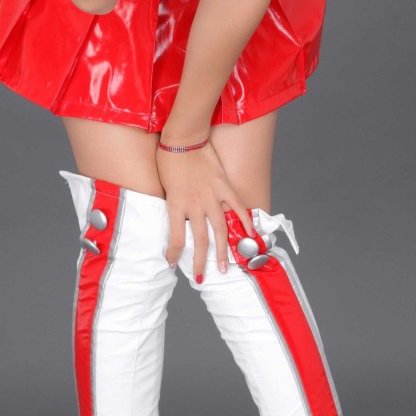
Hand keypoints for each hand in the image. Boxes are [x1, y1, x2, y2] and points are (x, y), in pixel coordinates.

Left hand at [156, 140, 256, 279]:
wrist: (183, 137)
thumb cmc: (168, 159)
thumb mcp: (164, 186)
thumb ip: (174, 204)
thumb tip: (177, 219)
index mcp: (176, 204)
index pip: (176, 238)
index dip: (174, 253)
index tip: (172, 263)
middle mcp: (195, 204)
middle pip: (200, 240)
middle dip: (201, 262)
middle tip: (202, 278)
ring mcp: (212, 196)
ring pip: (220, 230)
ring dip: (222, 251)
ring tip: (225, 267)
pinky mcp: (224, 186)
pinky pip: (237, 207)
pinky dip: (245, 221)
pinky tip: (251, 235)